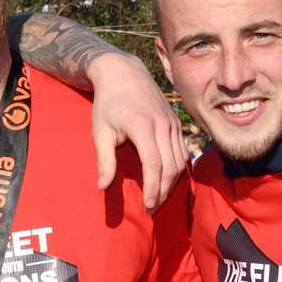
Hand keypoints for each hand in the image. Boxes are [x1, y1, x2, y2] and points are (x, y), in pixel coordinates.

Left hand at [87, 53, 184, 210]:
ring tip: (157, 199)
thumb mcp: (100, 131)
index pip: (154, 164)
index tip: (147, 206)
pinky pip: (182, 151)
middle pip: (170, 166)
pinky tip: (166, 180)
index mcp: (143, 127)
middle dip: (162, 191)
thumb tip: (103, 187)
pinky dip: (176, 169)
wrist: (124, 73)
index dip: (152, 188)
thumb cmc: (108, 103)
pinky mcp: (176, 123)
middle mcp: (163, 125)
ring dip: (170, 183)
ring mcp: (172, 123)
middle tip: (151, 209)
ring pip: (179, 161)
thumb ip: (104, 160)